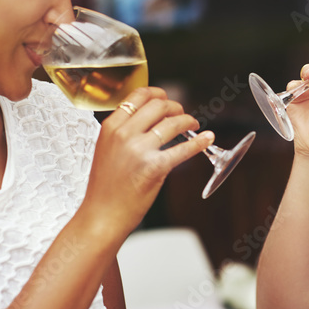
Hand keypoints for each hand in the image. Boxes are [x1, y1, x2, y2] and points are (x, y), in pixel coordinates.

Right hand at [79, 87, 211, 238]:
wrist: (101, 215)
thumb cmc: (105, 187)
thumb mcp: (106, 149)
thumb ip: (123, 132)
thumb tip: (148, 120)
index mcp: (111, 127)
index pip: (139, 95)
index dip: (158, 93)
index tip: (167, 98)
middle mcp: (124, 134)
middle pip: (159, 105)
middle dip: (176, 107)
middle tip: (182, 115)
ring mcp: (139, 150)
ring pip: (172, 123)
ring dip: (188, 121)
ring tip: (194, 126)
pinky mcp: (154, 168)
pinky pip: (183, 149)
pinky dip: (199, 143)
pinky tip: (207, 139)